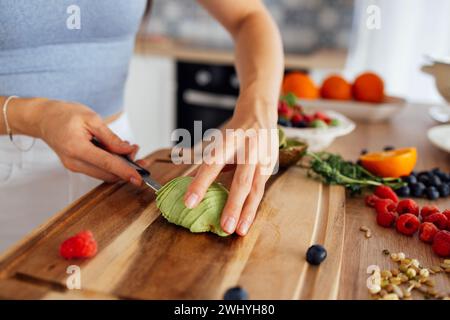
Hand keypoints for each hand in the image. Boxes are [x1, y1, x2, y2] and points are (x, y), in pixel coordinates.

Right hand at [33, 100, 141, 184]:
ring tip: (129, 149)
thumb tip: (128, 150)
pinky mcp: (76, 167)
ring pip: (104, 174)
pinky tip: (117, 152)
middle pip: (107, 173)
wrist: (44, 118)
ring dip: (120, 166)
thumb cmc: (65, 114)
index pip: (106, 163)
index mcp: (76, 148)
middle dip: (127, 167)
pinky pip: (98, 170)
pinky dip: (111, 164)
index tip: (139, 178)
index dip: (125, 171)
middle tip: (138, 152)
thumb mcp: (92, 119)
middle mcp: (74, 162)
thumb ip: (111, 137)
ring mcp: (74, 166)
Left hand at [183, 97, 277, 235]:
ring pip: (256, 189)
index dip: (201, 184)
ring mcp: (263, 158)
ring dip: (247, 212)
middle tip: (224, 227)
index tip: (189, 202)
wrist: (260, 111)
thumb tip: (195, 185)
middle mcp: (249, 149)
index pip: (213, 164)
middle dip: (233, 206)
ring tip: (239, 231)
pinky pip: (261, 190)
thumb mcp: (221, 139)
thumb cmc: (235, 130)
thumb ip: (212, 161)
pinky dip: (253, 206)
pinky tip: (246, 221)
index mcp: (230, 139)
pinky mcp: (271, 166)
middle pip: (241, 181)